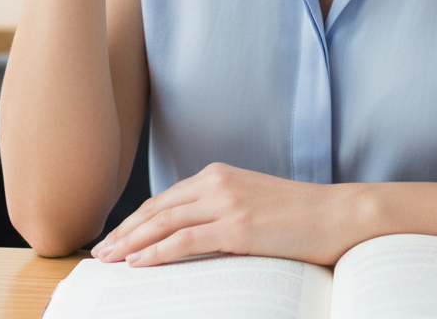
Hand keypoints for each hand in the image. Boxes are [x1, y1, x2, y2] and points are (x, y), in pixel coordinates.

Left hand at [90, 162, 360, 266]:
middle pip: (157, 209)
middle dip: (124, 232)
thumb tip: (187, 235)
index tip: (113, 237)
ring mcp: (227, 203)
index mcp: (218, 174)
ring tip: (108, 259)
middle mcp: (217, 182)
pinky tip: (138, 263)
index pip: (164, 199)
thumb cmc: (298, 215)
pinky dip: (157, 252)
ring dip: (131, 242)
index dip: (134, 220)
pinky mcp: (239, 227)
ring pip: (164, 222)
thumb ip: (219, 209)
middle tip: (98, 252)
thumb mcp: (251, 203)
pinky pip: (186, 240)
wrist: (338, 214)